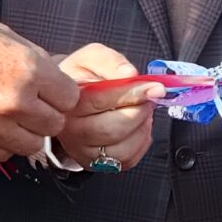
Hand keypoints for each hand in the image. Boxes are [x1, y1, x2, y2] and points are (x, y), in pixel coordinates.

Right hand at [0, 10, 76, 162]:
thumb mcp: (3, 36)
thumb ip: (35, 60)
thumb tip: (57, 80)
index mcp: (29, 69)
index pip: (70, 99)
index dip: (60, 94)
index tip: (49, 92)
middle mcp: (15, 101)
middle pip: (54, 126)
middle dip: (45, 115)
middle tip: (28, 104)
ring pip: (32, 146)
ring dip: (24, 133)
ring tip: (6, 115)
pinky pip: (3, 154)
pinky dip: (0, 143)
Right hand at [55, 43, 158, 173]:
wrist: (67, 100)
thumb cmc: (80, 78)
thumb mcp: (91, 58)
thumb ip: (110, 61)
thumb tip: (130, 73)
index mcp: (69, 102)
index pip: (102, 101)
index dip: (133, 93)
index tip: (155, 86)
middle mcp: (71, 131)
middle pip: (113, 130)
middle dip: (140, 112)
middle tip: (150, 98)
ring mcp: (82, 151)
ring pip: (122, 149)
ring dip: (142, 128)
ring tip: (142, 111)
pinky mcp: (96, 164)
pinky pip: (127, 160)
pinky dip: (141, 143)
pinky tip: (138, 126)